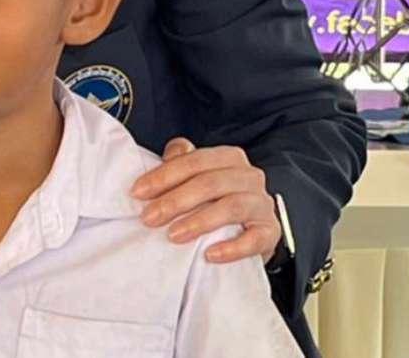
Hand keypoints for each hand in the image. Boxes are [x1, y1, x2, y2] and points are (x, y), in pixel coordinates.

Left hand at [131, 138, 280, 263]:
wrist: (252, 232)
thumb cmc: (218, 201)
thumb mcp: (199, 179)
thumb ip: (183, 162)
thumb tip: (168, 153)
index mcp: (229, 158)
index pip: (194, 161)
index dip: (163, 175)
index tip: (137, 193)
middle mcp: (249, 176)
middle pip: (210, 183)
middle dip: (174, 200)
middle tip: (149, 218)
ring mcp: (262, 203)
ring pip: (231, 206)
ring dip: (198, 221)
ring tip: (173, 235)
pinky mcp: (271, 232)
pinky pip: (254, 238)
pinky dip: (232, 248)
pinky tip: (210, 255)